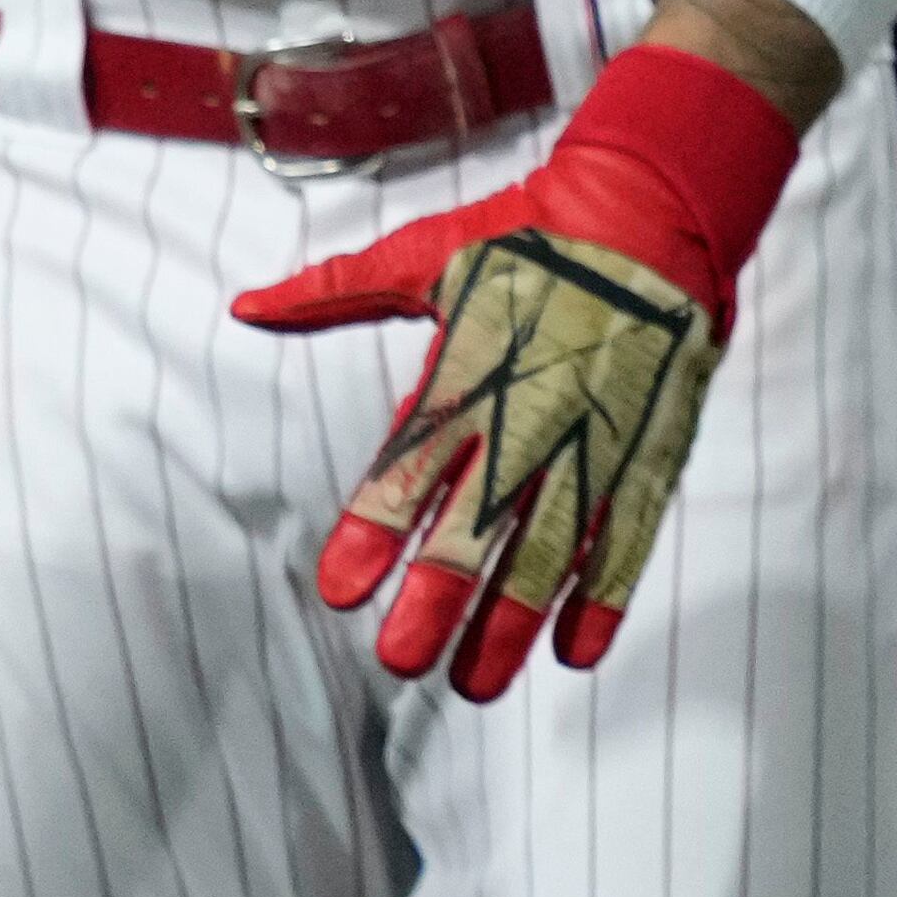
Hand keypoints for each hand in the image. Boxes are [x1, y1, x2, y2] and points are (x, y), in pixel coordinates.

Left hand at [228, 46, 799, 696]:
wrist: (649, 214)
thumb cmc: (523, 234)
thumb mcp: (421, 256)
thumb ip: (333, 292)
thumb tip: (246, 305)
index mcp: (464, 370)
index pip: (406, 466)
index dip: (372, 531)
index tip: (337, 590)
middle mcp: (526, 416)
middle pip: (477, 526)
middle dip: (438, 599)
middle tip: (401, 662)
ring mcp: (592, 440)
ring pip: (549, 550)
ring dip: (513, 622)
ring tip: (476, 681)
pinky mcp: (648, 452)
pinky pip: (627, 538)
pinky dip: (604, 597)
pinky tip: (576, 651)